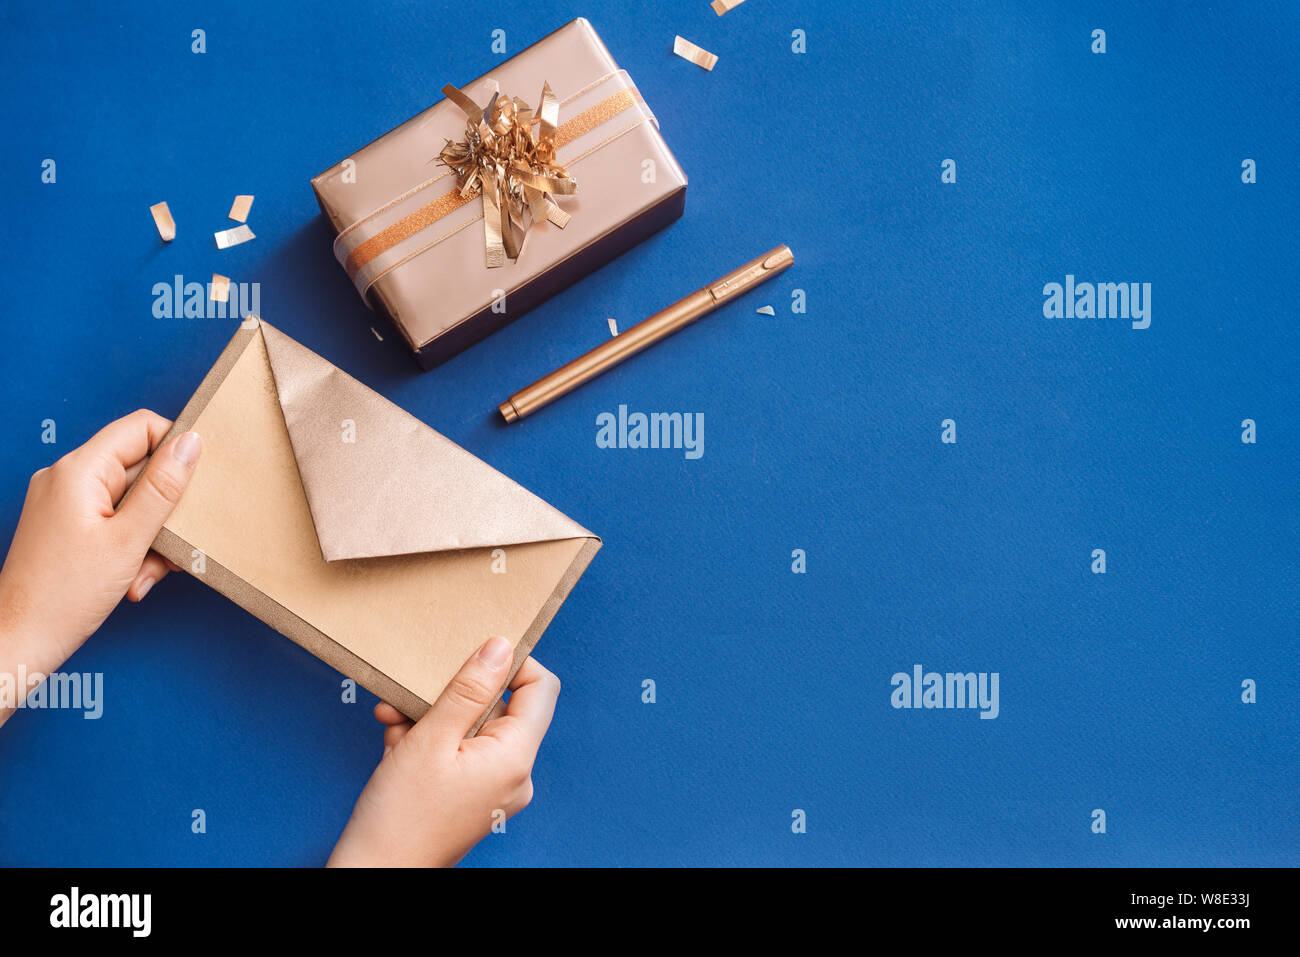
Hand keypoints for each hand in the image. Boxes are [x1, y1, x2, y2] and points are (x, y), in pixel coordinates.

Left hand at [0, 409, 200, 723]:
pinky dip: (132, 546)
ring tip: (149, 572)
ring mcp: (64, 503)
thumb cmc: (64, 596)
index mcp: (79, 471)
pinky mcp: (66, 526)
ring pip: (131, 501)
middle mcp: (67, 479)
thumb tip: (191, 442)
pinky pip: (114, 521)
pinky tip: (134, 578)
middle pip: (139, 469)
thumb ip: (163, 487)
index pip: (140, 428)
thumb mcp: (129, 539)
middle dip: (165, 509)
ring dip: (152, 536)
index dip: (176, 448)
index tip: (198, 482)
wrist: (20, 640)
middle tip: (175, 545)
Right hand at [328, 636, 560, 866]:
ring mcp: (494, 788)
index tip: (472, 651)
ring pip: (469, 729)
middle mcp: (514, 774)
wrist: (375, 875)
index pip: (540, 689)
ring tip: (394, 726)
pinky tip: (396, 746)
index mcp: (515, 757)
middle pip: (498, 708)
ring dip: (429, 719)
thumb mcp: (431, 738)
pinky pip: (459, 753)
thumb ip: (468, 689)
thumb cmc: (400, 816)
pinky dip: (427, 743)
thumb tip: (501, 646)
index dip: (513, 662)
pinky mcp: (472, 797)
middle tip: (410, 694)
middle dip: (450, 695)